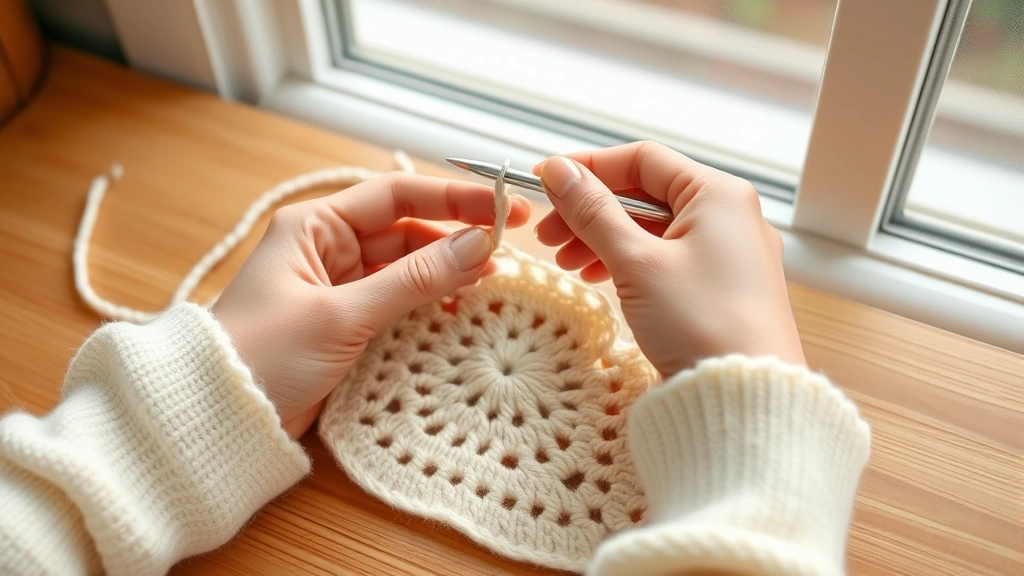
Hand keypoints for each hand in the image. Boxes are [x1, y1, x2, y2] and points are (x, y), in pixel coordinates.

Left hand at [212, 173, 530, 438]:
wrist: (217, 418)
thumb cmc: (263, 355)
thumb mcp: (343, 315)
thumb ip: (414, 280)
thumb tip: (478, 247)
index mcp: (315, 226)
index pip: (397, 196)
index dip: (454, 198)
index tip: (505, 207)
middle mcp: (327, 248)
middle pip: (407, 230)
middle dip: (456, 237)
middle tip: (509, 248)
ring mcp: (337, 286)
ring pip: (406, 267)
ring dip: (446, 272)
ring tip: (493, 280)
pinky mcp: (345, 322)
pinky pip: (398, 300)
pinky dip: (429, 303)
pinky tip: (460, 308)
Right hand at [534, 141, 803, 376]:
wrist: (745, 400)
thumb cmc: (701, 324)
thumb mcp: (636, 261)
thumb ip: (594, 212)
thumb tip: (560, 172)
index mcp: (718, 194)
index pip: (642, 159)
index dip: (589, 167)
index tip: (547, 182)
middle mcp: (731, 216)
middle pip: (646, 195)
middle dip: (592, 212)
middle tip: (548, 236)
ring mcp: (730, 254)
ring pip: (654, 229)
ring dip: (605, 239)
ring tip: (568, 264)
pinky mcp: (724, 288)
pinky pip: (668, 259)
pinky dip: (630, 263)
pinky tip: (599, 278)